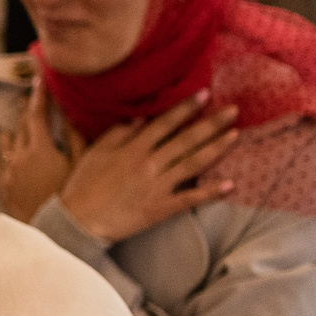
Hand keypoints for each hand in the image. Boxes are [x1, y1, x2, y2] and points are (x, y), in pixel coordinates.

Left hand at [0, 80, 72, 223]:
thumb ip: (75, 139)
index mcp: (41, 148)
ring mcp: (10, 171)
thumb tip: (71, 116)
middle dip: (26, 109)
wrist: (50, 230)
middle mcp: (21, 155)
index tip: (38, 80)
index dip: (38, 96)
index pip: (38, 114)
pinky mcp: (3, 186)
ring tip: (13, 117)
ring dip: (11, 128)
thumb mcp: (80, 166)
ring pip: (7, 142)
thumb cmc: (70, 198)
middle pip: (22, 126)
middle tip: (27, 95)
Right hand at [55, 91, 239, 244]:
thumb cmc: (84, 184)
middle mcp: (149, 164)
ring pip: (193, 164)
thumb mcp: (96, 152)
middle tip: (233, 111)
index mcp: (133, 149)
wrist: (80, 220)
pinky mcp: (161, 207)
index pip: (164, 123)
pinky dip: (210, 193)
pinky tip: (230, 185)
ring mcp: (157, 186)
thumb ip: (118, 133)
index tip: (205, 94)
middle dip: (211, 124)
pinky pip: (190, 198)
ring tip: (235, 136)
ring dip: (216, 149)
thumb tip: (139, 119)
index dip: (186, 108)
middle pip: (186, 140)